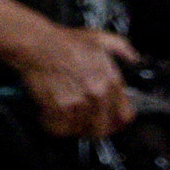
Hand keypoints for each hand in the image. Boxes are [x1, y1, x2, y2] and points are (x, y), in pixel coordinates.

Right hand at [13, 18, 140, 140]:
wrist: (36, 42)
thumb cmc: (63, 41)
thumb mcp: (100, 38)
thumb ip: (123, 49)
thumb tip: (133, 59)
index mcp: (110, 80)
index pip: (124, 116)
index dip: (117, 122)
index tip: (111, 123)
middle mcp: (97, 94)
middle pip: (101, 129)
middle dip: (92, 128)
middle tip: (84, 123)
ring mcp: (78, 102)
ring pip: (79, 130)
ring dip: (71, 126)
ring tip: (65, 116)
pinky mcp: (58, 107)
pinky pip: (59, 128)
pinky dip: (53, 125)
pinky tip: (50, 115)